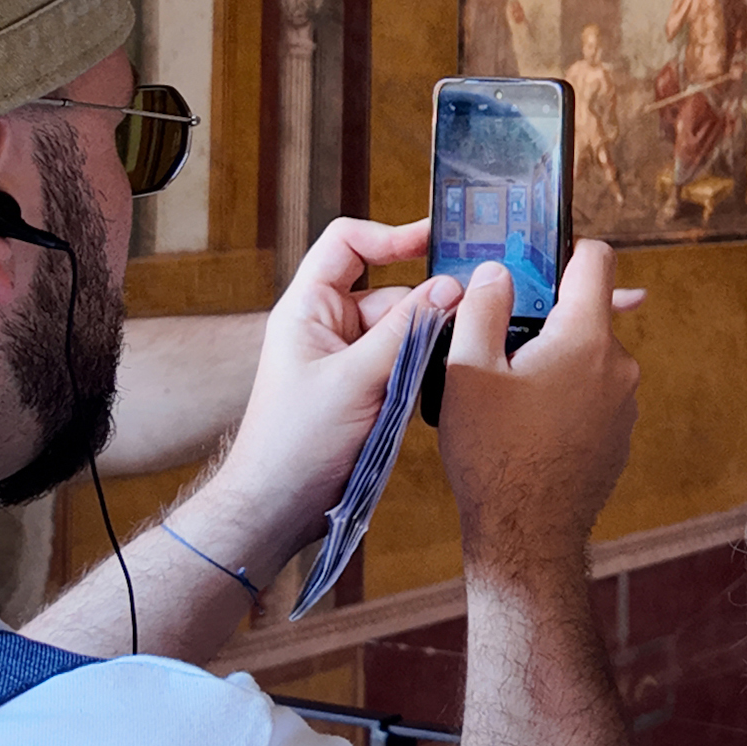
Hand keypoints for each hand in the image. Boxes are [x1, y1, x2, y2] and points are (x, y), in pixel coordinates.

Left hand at [200, 217, 463, 579]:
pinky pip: (405, 364)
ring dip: (427, 343)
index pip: (348, 245)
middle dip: (426, 305)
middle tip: (470, 314)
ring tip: (452, 359)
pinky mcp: (367, 391)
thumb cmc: (295, 443)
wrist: (277, 509)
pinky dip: (424, 370)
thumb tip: (452, 287)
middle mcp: (329, 327)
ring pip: (405, 331)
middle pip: (392, 292)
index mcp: (309, 308)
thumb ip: (407, 330)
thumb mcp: (356, 379)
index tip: (437, 239)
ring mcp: (349, 361)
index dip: (391, 236)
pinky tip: (440, 384)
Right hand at [441, 243, 641, 577]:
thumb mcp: (468, 372)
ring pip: (587, 356)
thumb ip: (482, 309)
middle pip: (587, 312)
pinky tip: (528, 425)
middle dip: (546, 319)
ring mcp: (626, 402)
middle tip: (500, 347)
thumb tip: (496, 272)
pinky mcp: (620, 432)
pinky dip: (565, 395)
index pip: (597, 259)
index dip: (564, 251)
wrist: (527, 535)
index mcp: (587, 339)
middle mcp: (619, 365)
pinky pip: (593, 393)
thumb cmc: (494, 456)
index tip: (534, 264)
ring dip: (554, 362)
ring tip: (509, 396)